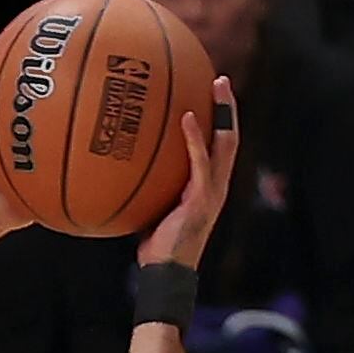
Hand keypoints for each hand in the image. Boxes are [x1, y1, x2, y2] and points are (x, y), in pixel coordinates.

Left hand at [137, 73, 240, 271]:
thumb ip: (150, 185)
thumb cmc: (156, 246)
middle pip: (230, 137)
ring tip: (216, 84)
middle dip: (228, 107)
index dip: (220, 120)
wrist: (166, 273)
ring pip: (225, 143)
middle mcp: (217, 184)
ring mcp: (213, 191)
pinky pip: (200, 162)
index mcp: (209, 186)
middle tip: (220, 79)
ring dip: (222, 112)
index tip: (212, 94)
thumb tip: (124, 165)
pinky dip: (194, 138)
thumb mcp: (154, 208)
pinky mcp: (202, 198)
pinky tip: (186, 117)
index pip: (220, 146)